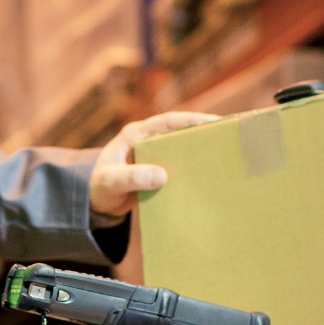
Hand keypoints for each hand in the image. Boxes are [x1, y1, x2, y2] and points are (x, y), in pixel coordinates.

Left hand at [89, 111, 217, 219]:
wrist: (92, 204)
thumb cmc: (97, 188)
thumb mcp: (110, 182)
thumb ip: (132, 177)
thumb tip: (162, 176)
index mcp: (135, 135)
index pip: (168, 121)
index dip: (192, 120)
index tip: (215, 122)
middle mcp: (147, 141)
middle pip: (180, 133)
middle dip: (204, 134)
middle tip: (231, 138)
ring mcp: (153, 157)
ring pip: (182, 150)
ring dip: (201, 153)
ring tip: (228, 157)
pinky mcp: (157, 172)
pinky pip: (179, 168)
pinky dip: (192, 171)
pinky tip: (210, 179)